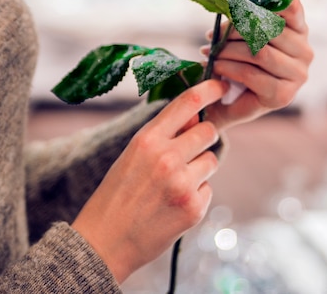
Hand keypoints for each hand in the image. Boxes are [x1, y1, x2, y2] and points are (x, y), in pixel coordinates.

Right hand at [72, 79, 227, 284]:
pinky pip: (208, 189)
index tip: (222, 86)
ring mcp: (182, 184)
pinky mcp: (193, 208)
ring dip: (200, 168)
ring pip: (211, 160)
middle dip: (205, 137)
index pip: (187, 102)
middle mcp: (167, 158)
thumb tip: (196, 114)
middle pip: (209, 131)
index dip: (210, 89)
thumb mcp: (134, 154)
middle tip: (189, 151)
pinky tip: (173, 204)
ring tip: (173, 184)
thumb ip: (165, 134)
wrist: (105, 241)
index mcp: (148, 139)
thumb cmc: (118, 193)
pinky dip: (196, 194)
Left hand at [204, 0, 313, 129]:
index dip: (268, 0)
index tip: (242, 2)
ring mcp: (298, 76)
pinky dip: (229, 67)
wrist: (228, 98)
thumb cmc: (240, 55)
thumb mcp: (248, 24)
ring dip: (229, 50)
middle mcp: (306, 52)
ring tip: (210, 51)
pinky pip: (252, 74)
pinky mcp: (283, 96)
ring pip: (260, 52)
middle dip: (236, 30)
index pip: (291, 7)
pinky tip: (215, 66)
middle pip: (270, 29)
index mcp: (300, 30)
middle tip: (212, 34)